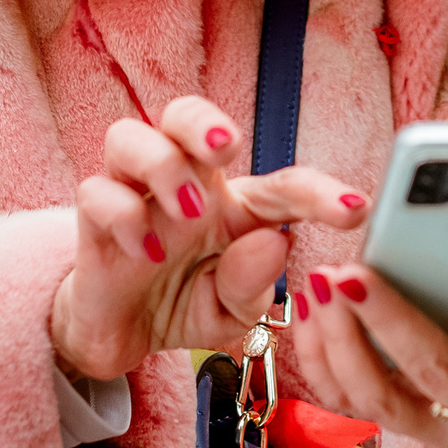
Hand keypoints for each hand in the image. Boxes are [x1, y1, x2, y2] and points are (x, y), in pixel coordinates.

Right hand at [53, 95, 371, 381]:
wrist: (120, 334)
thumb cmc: (184, 303)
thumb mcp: (228, 313)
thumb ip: (250, 287)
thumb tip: (275, 242)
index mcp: (232, 203)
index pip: (280, 183)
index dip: (320, 192)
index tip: (355, 212)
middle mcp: (182, 182)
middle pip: (182, 112)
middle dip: (203, 120)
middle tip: (226, 148)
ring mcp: (133, 194)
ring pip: (128, 135)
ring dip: (162, 164)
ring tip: (187, 212)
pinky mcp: (92, 219)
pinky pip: (97, 193)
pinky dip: (125, 216)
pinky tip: (148, 253)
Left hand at [296, 230, 447, 447]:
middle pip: (437, 372)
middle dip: (391, 320)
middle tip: (353, 272)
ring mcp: (437, 429)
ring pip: (378, 397)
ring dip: (340, 337)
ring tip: (321, 280)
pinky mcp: (399, 427)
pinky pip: (347, 402)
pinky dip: (320, 355)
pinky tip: (307, 304)